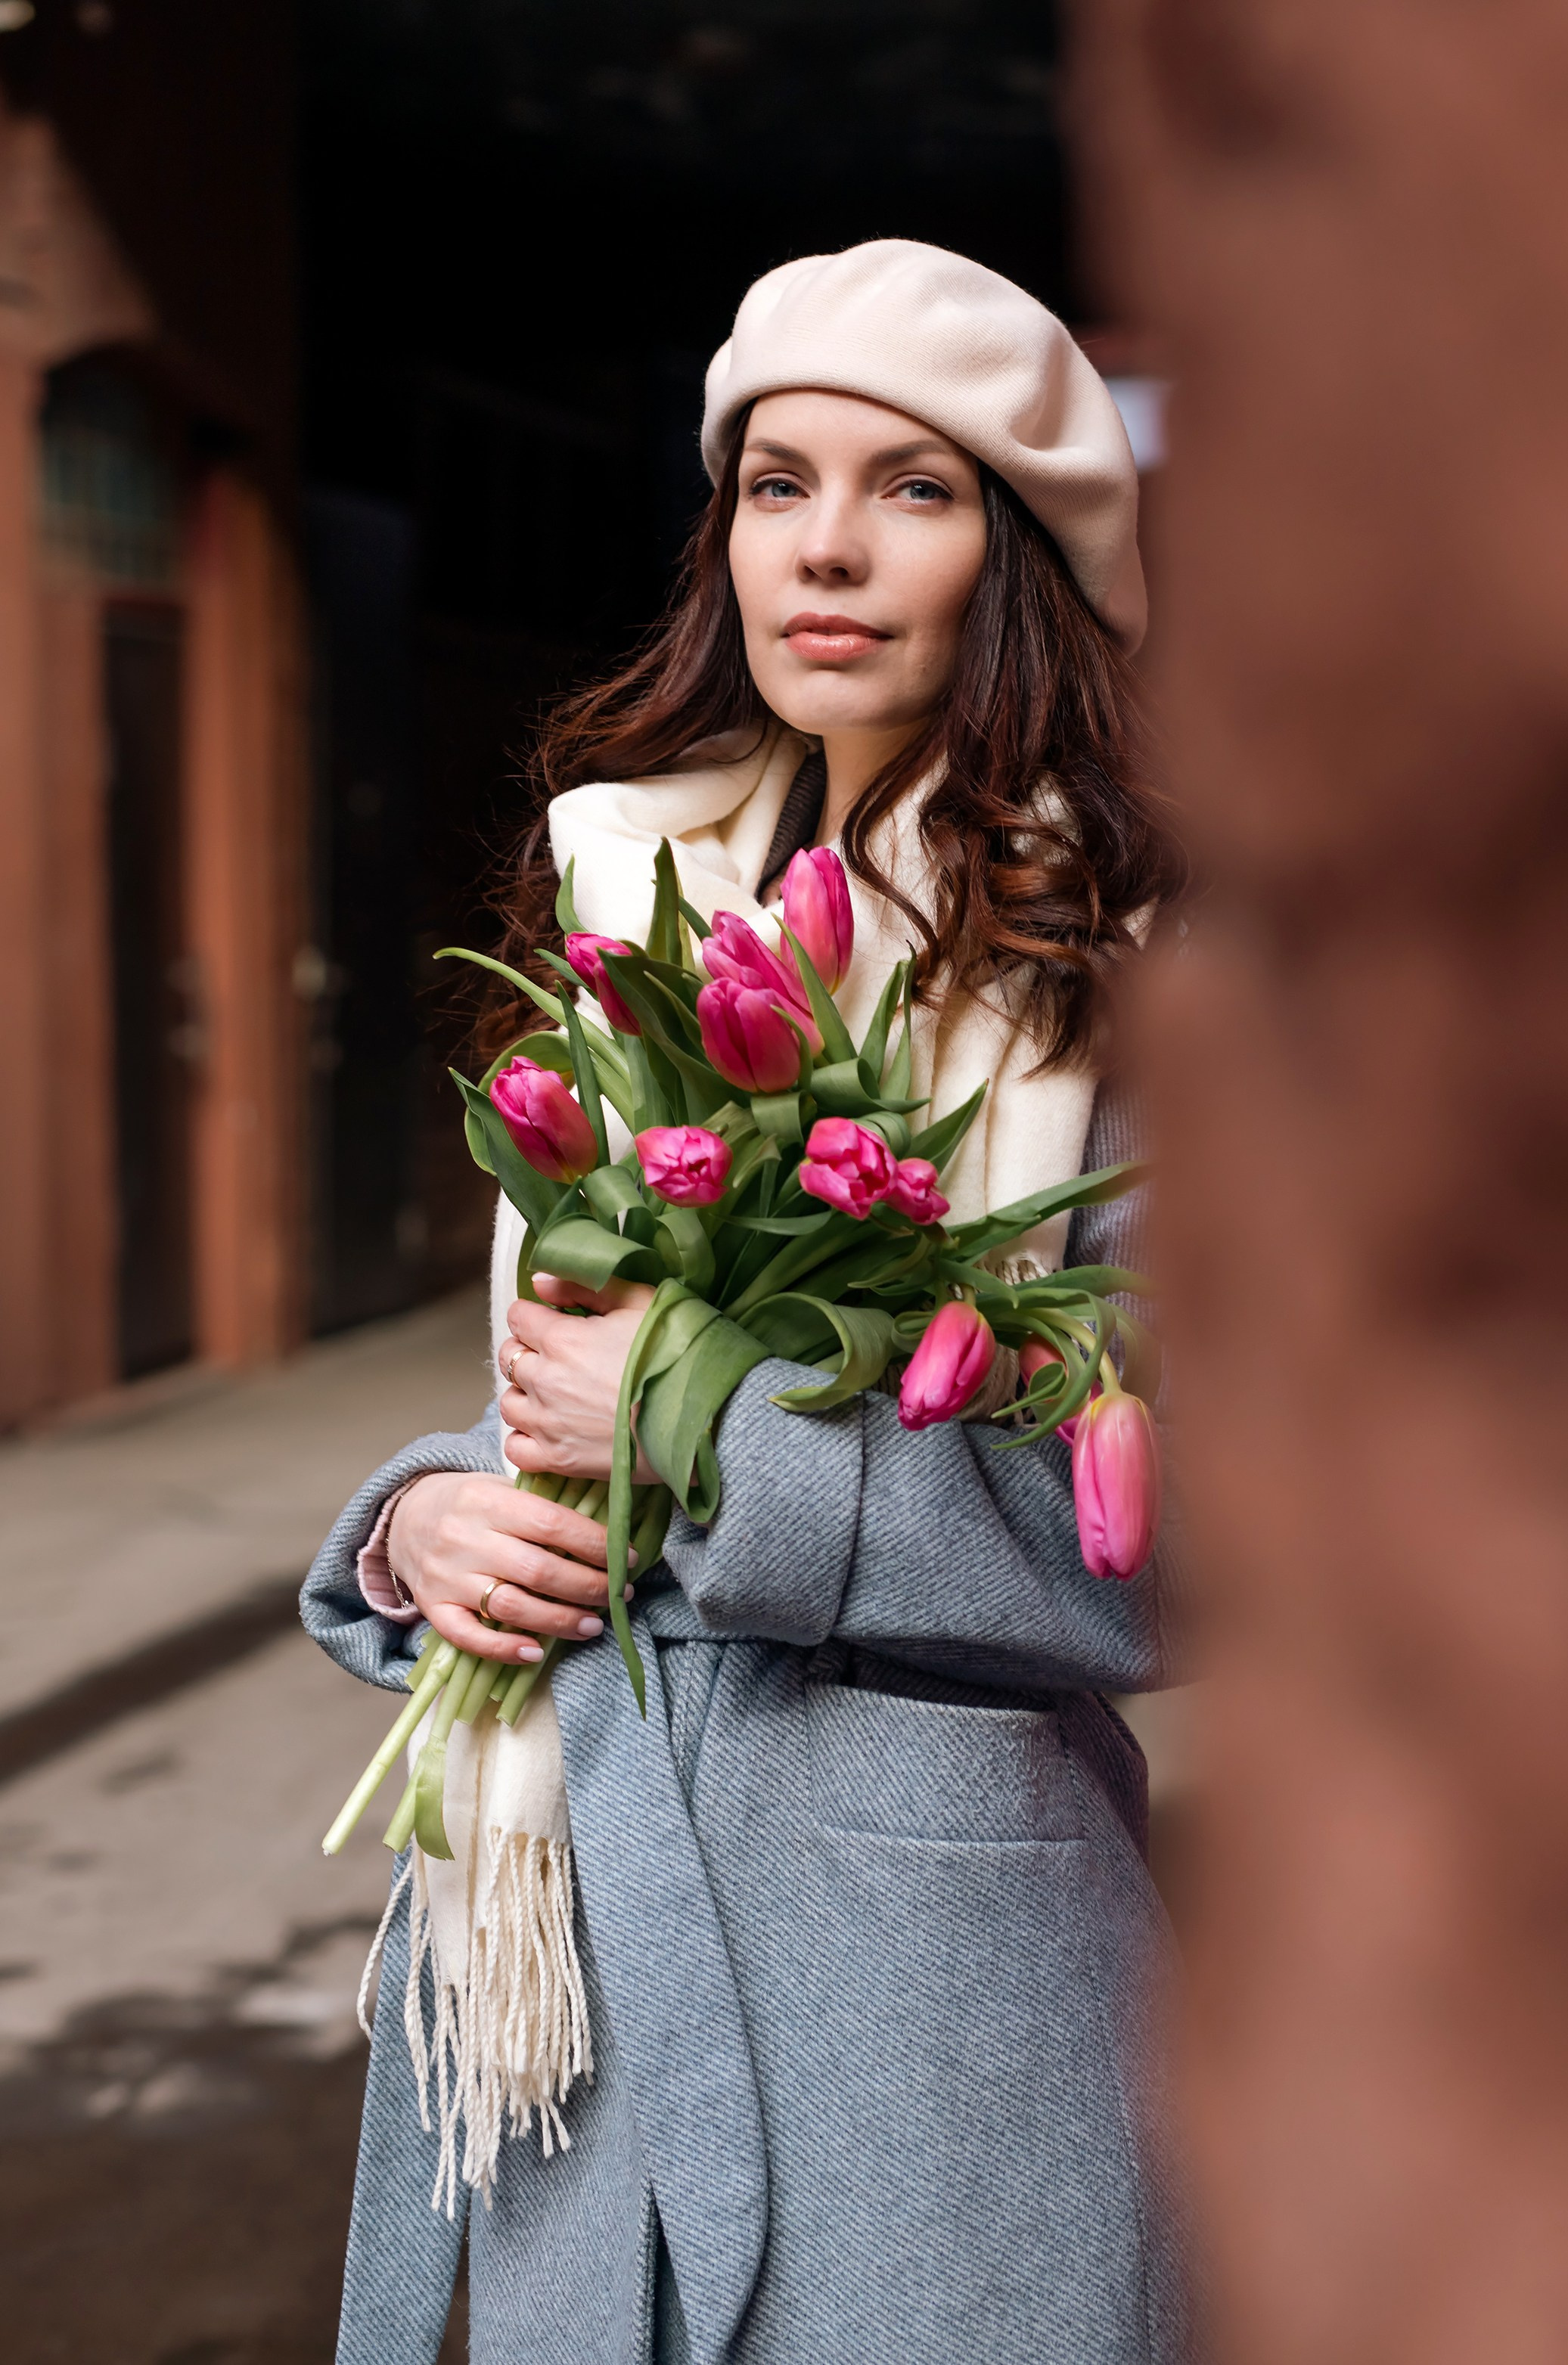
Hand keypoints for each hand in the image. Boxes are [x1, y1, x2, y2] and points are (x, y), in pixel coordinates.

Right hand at [385, 1470, 619, 1663]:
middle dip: (587, 1586)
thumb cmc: (468, 1504)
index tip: (626, 1558)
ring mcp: (447, 1577)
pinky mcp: (434, 1608)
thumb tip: (605, 1533)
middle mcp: (465, 1538)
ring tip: (593, 1625)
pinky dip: (504, 1649)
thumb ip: (541, 1507)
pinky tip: (536, 1652)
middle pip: (538, 1570)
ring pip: (511, 1606)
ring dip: (560, 1621)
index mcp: (487, 1501)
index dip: (595, 1544)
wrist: (404, 1519)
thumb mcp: (499, 1488)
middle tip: (619, 1595)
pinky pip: (469, 1637)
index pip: (551, 1523)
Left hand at [498, 1275, 657, 1484]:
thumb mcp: (639, 1302)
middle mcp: (546, 1382)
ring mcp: (549, 1424)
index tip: (560, 1322)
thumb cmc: (677, 1354)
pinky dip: (526, 1439)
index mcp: (561, 1339)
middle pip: (510, 1357)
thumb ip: (584, 1286)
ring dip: (526, 1394)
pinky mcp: (561, 1460)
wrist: (703, 1416)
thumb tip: (539, 1281)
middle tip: (563, 1356)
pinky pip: (517, 1449)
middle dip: (529, 1350)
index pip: (519, 1316)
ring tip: (556, 1393)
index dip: (538, 1315)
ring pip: (509, 1402)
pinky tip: (549, 1429)